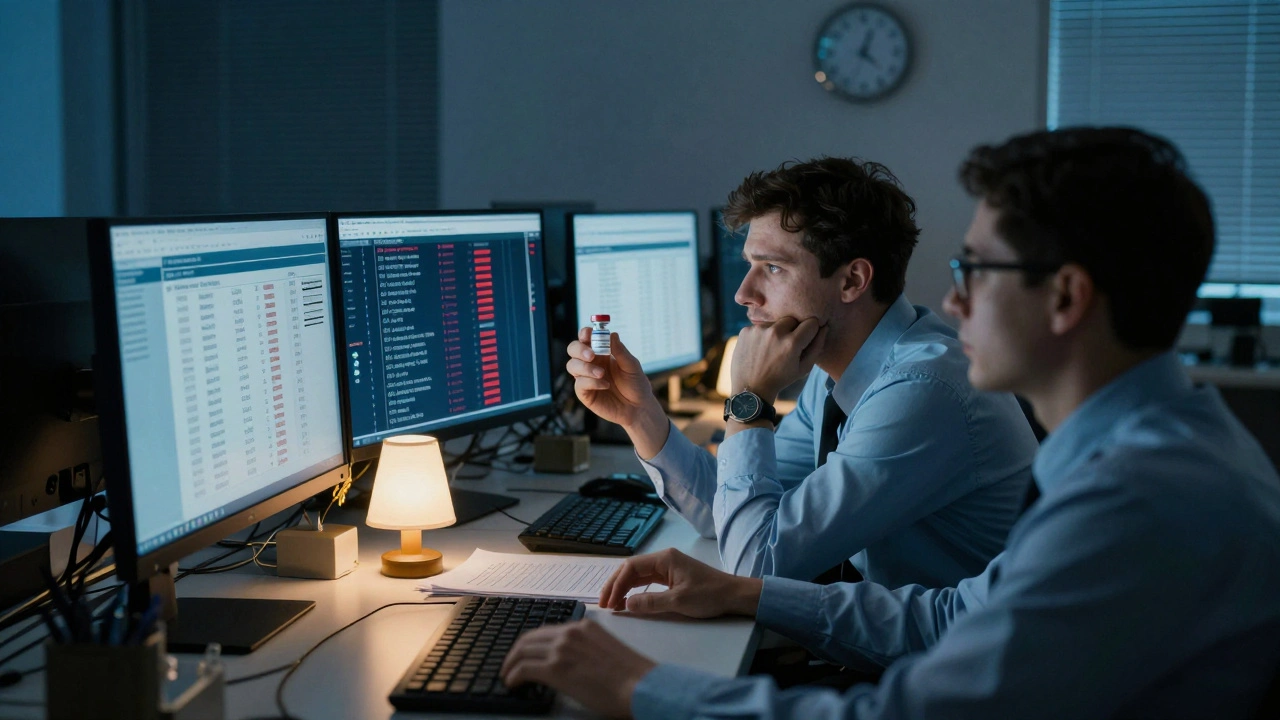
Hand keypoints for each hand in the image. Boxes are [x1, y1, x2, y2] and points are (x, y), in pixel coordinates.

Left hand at [501, 620, 654, 718]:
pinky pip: (523, 669)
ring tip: (507, 675)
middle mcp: (570, 633)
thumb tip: (570, 661)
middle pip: (530, 638)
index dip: (531, 643)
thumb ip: (585, 648)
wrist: (640, 685)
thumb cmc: (631, 675)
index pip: (546, 631)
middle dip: (516, 652)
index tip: (525, 653)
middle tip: (510, 664)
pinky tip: (512, 683)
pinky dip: (513, 676)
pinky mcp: (556, 668)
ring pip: (522, 651)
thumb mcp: (605, 650)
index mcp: (583, 626)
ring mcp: (562, 649)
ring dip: (511, 664)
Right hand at [566, 328, 656, 425]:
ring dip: (585, 367)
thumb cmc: (636, 384)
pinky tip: (605, 385)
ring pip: (572, 365)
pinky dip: (591, 382)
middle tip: (591, 355)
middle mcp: (591, 363)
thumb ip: (620, 351)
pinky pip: (579, 384)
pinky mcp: (585, 393)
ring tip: (602, 374)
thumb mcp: (631, 365)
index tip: (588, 334)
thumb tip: (611, 334)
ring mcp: (586, 378)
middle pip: (573, 349)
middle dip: (579, 349)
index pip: (586, 338)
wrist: (638, 407)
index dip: (584, 334)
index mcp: (601, 352)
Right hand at [599, 548, 762, 618]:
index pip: (631, 567)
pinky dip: (635, 590)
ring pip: (638, 575)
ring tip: (612, 604)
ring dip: (624, 588)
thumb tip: (625, 605)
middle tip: (603, 604)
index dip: (616, 585)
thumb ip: (650, 602)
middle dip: (615, 585)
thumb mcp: (678, 601)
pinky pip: (647, 581)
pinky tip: (629, 600)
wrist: (734, 596)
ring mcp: (668, 567)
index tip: (609, 603)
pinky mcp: (673, 577)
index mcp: (665, 559)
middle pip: (631, 569)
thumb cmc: (709, 595)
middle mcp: (664, 559)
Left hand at [731, 317, 827, 401]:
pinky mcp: (745, 331)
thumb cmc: (781, 379)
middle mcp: (775, 332)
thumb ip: (817, 346)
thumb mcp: (804, 368)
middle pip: (792, 319)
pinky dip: (762, 335)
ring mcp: (758, 330)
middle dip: (793, 329)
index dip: (811, 331)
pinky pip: (761, 326)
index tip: (806, 339)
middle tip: (787, 346)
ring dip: (777, 332)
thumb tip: (824, 327)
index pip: (811, 322)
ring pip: (775, 322)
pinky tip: (760, 349)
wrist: (751, 388)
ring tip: (772, 349)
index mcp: (792, 343)